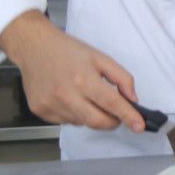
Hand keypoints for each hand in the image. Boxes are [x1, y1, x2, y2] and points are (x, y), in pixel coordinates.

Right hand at [0, 10, 142, 130]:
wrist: (35, 47)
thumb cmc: (69, 51)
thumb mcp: (102, 58)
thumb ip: (122, 78)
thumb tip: (132, 99)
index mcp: (83, 79)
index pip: (112, 104)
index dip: (128, 116)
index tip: (139, 126)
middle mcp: (65, 95)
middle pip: (97, 121)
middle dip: (113, 122)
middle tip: (117, 114)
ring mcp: (51, 105)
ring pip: (82, 123)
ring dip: (92, 116)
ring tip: (87, 96)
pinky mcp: (40, 111)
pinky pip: (66, 122)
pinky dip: (76, 115)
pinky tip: (72, 99)